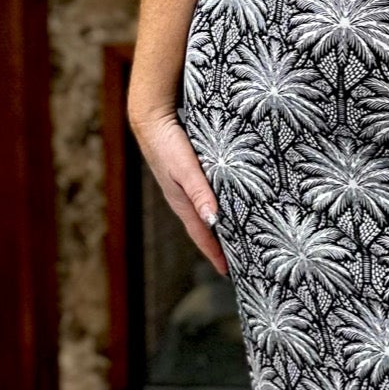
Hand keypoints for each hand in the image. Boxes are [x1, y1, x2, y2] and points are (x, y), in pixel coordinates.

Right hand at [127, 105, 227, 275]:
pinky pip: (204, 196)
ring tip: (234, 237)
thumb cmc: (167, 143)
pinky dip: (215, 206)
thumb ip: (200, 192)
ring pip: (204, 212)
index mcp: (182, 202)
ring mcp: (183, 186)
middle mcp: (183, 198)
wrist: (151, 117)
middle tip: (237, 260)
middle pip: (203, 228)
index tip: (229, 272)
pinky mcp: (186, 172)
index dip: (215, 254)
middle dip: (218, 245)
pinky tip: (224, 203)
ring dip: (218, 227)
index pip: (202, 235)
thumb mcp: (185, 169)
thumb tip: (213, 221)